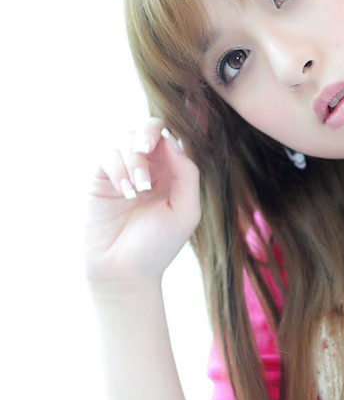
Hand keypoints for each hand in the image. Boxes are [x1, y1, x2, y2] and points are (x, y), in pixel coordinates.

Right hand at [84, 118, 200, 290]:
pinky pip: (107, 155)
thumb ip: (186, 173)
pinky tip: (124, 191)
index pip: (171, 138)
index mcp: (173, 174)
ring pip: (124, 139)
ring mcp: (123, 173)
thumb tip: (171, 141)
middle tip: (144, 147)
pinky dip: (117, 168)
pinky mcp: (101, 180)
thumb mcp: (186, 210)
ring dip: (132, 158)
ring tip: (138, 189)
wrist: (125, 272)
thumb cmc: (158, 246)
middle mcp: (149, 169)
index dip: (167, 136)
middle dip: (146, 133)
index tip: (164, 151)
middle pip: (147, 128)